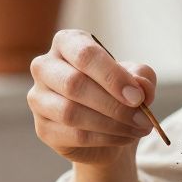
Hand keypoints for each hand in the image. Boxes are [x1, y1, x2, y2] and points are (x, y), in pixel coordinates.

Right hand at [28, 29, 157, 165]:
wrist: (108, 129)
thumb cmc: (117, 93)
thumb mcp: (136, 79)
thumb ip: (141, 77)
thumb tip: (140, 87)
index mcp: (67, 43)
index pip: (85, 54)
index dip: (112, 76)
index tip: (137, 97)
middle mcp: (45, 67)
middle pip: (74, 84)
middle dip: (113, 104)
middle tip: (142, 119)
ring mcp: (39, 98)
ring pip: (71, 113)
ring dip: (111, 124)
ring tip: (137, 129)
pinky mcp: (43, 128)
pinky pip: (74, 135)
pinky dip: (105, 138)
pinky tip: (124, 137)